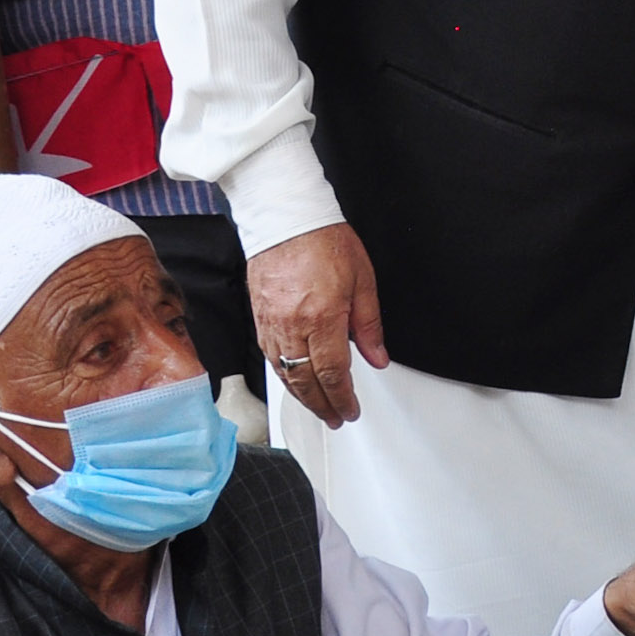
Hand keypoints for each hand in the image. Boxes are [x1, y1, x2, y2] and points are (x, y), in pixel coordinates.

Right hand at [248, 222, 387, 426]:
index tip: (350, 410)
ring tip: (317, 407)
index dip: (342, 397)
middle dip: (322, 405)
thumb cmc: (324, 241)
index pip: (333, 373)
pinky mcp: (258, 317)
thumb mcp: (363, 281)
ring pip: (284, 373)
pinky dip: (284, 375)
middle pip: (305, 381)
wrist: (286, 217)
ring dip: (301, 396)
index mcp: (322, 317)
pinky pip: (270, 357)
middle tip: (335, 417)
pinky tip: (294, 381)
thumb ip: (369, 325)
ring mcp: (271, 323)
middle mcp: (292, 326)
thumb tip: (376, 357)